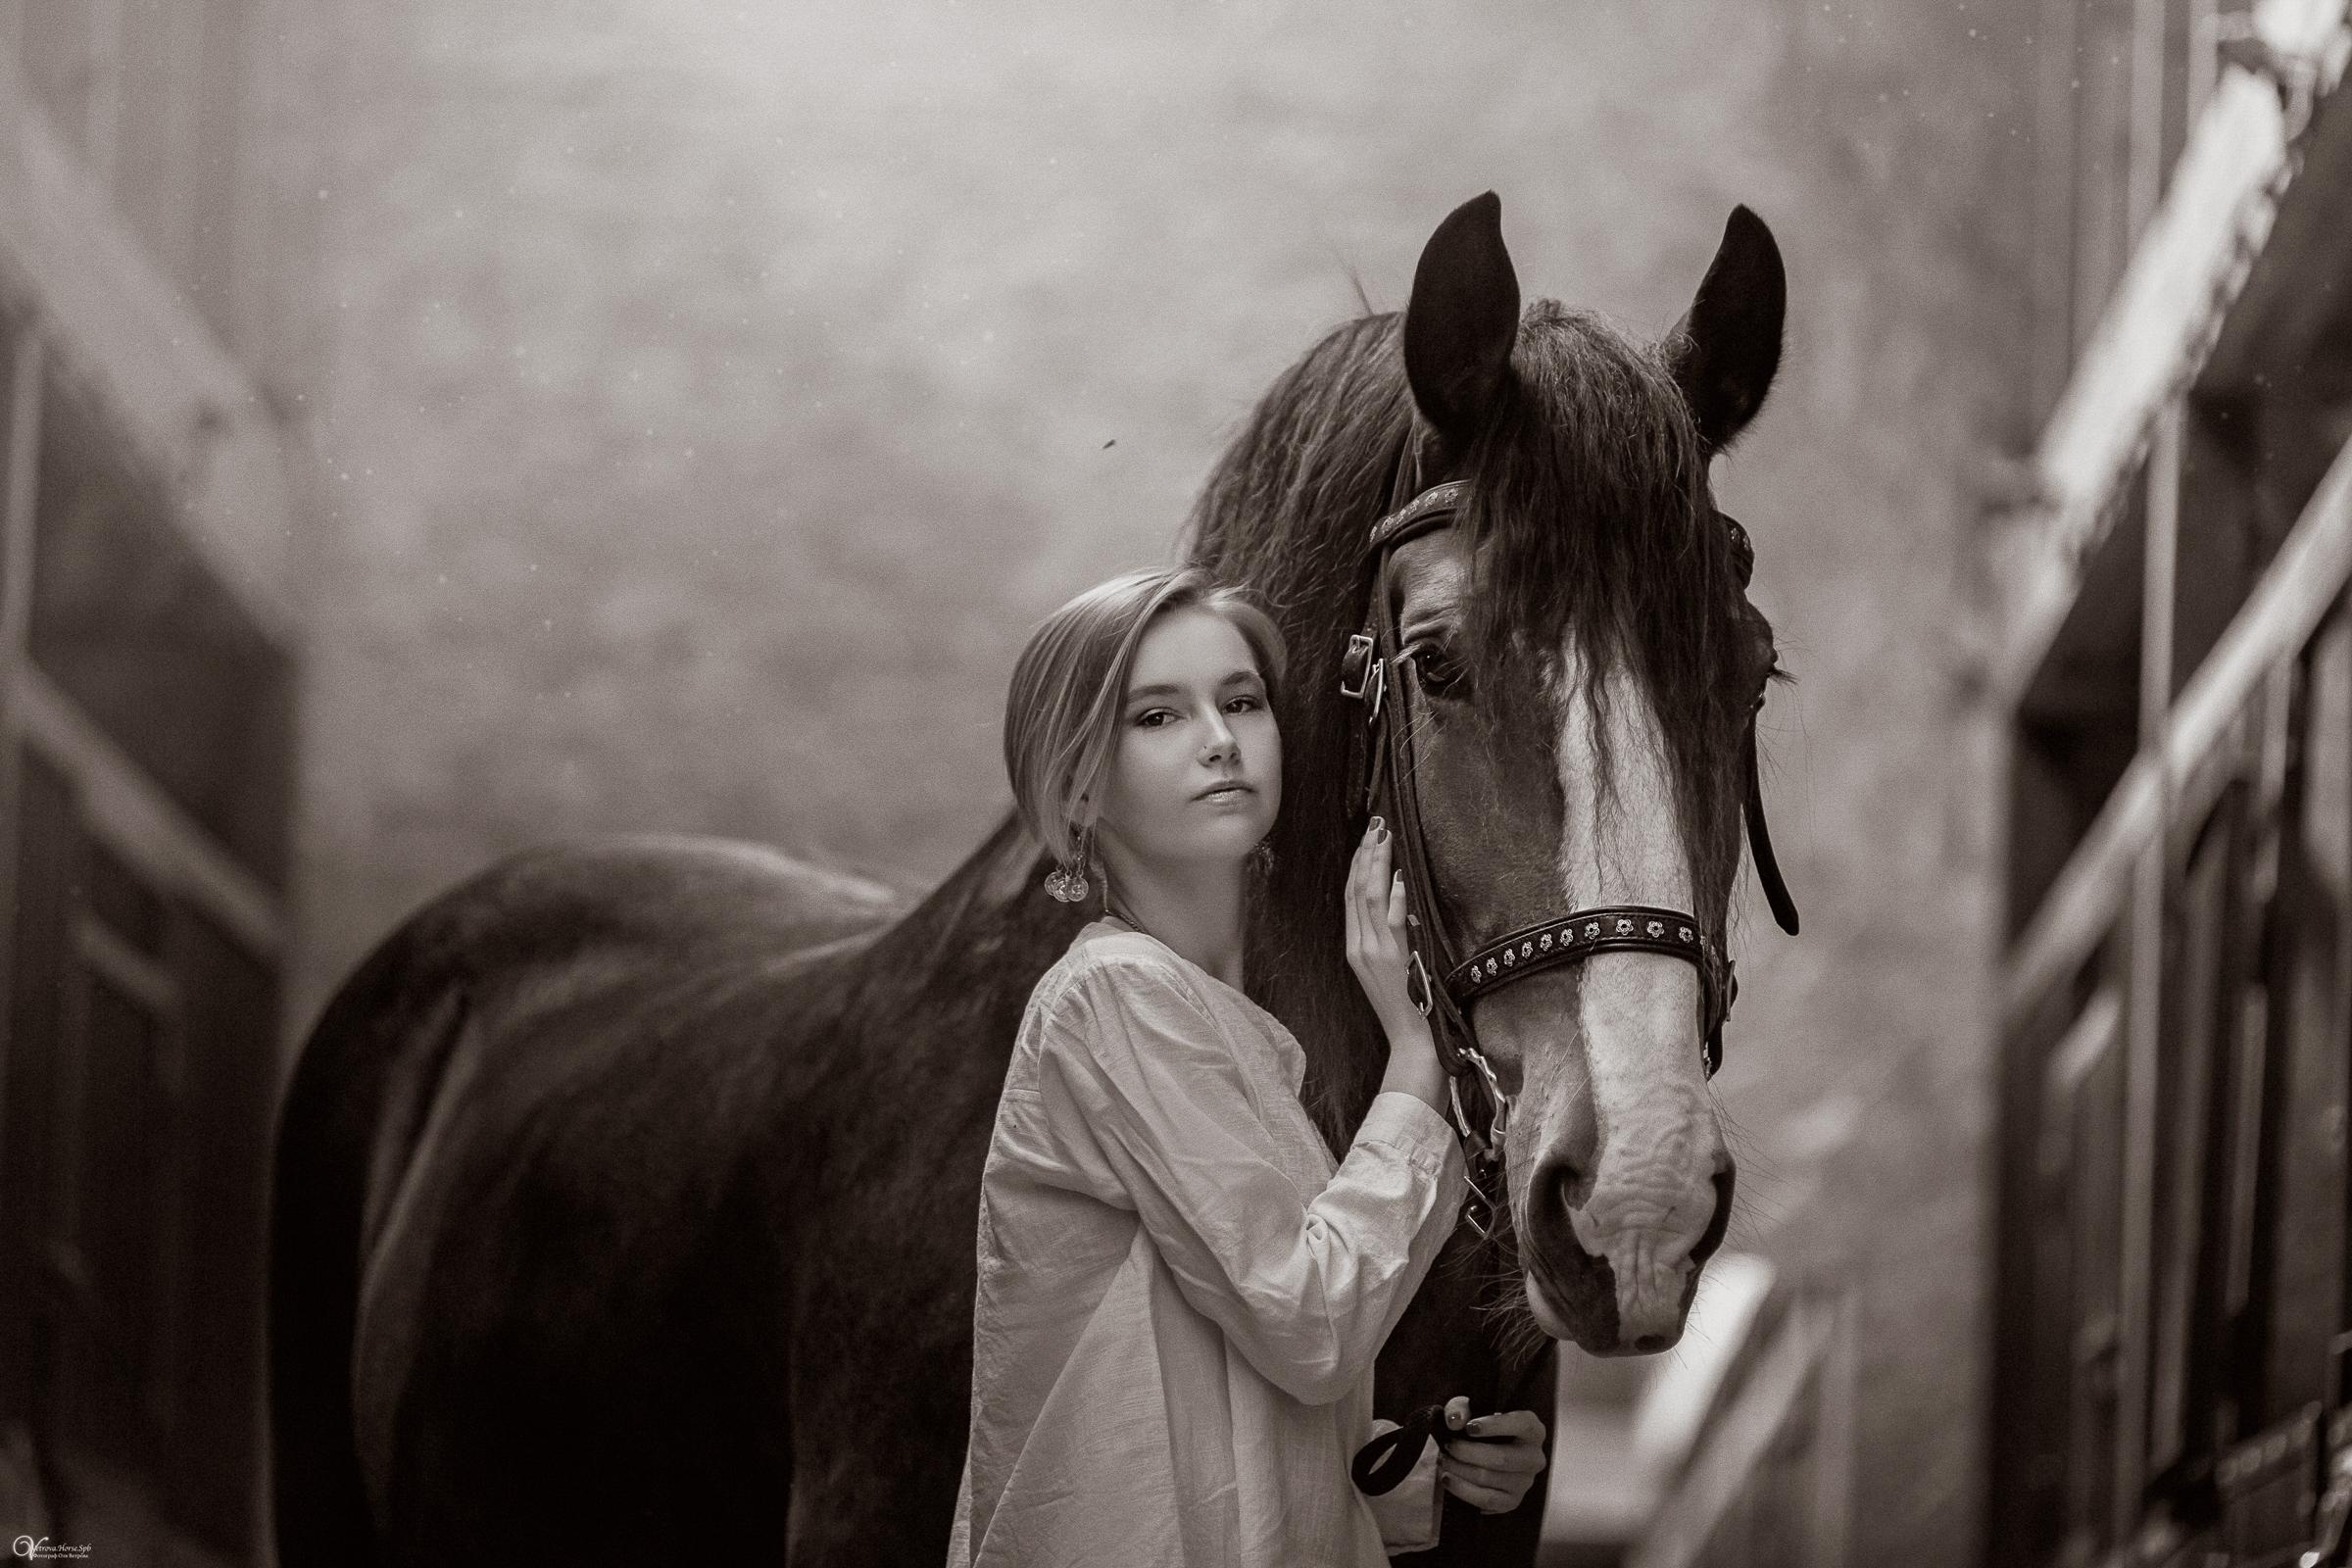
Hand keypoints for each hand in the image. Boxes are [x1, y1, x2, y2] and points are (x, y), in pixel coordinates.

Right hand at [1344, 817, 1424, 1044]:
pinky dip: (1393, 895)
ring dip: (1376, 866)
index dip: (1357, 866)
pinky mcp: (1393, 958)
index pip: (1351, 897)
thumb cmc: (1405, 1004)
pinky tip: (1397, 876)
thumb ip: (1385, 937)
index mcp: (1354, 948)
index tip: (1365, 840)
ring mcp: (1374, 951)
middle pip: (1356, 891)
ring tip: (1383, 839)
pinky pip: (1391, 920)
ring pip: (1368, 899)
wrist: (1410, 1039)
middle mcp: (1359, 946)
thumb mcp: (1386, 968)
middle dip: (1364, 855)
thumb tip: (1397, 900)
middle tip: (1374, 827)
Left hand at [1435, 1395, 1546, 1514]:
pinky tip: (1448, 1479)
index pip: (1522, 1425)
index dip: (1495, 1426)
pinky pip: (1486, 1499)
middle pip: (1502, 1458)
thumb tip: (1455, 1420)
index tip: (1469, 1427)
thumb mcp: (1469, 1410)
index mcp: (1533, 1430)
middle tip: (1448, 1446)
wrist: (1480, 1454)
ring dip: (1459, 1470)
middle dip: (1467, 1452)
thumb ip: (1460, 1408)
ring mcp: (1524, 1483)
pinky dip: (1462, 1489)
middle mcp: (1534, 1458)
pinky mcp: (1512, 1502)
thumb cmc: (1479, 1427)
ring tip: (1443, 1461)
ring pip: (1489, 1479)